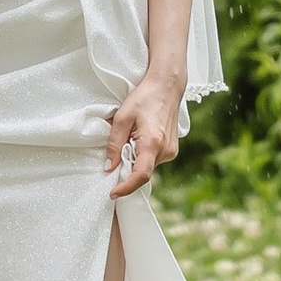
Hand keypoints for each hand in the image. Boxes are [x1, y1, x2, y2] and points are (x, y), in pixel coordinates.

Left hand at [103, 70, 180, 194]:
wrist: (167, 87)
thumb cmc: (144, 98)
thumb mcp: (122, 117)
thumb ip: (114, 143)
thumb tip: (108, 167)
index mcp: (153, 142)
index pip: (140, 175)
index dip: (126, 187)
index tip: (112, 193)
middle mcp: (166, 151)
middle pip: (142, 172)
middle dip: (127, 170)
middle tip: (115, 156)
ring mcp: (171, 152)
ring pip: (147, 167)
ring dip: (134, 161)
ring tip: (130, 139)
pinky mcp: (172, 150)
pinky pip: (153, 160)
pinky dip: (142, 156)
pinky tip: (139, 139)